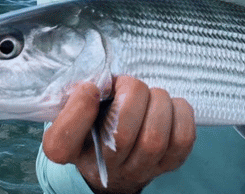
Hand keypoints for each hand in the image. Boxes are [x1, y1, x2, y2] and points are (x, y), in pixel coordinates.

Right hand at [42, 76, 195, 193]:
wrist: (117, 162)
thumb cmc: (96, 124)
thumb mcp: (76, 108)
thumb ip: (78, 93)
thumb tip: (98, 76)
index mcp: (71, 150)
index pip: (62, 142)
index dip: (78, 109)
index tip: (91, 89)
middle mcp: (104, 167)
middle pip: (122, 135)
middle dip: (133, 94)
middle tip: (131, 85)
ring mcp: (139, 169)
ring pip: (155, 138)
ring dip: (159, 102)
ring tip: (152, 94)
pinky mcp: (169, 164)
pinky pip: (183, 138)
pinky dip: (180, 112)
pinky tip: (169, 106)